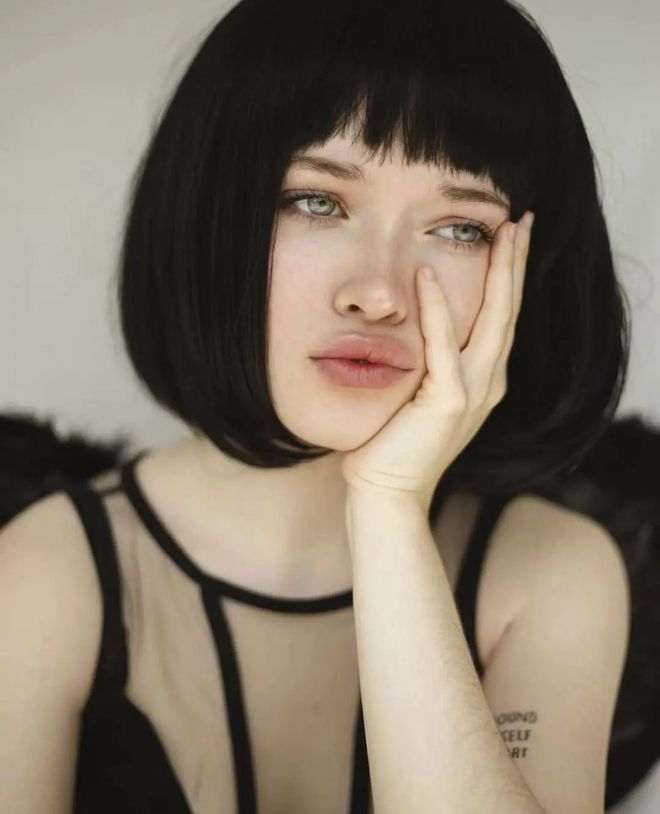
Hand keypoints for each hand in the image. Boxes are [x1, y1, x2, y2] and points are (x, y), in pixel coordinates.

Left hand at [340, 211, 534, 511]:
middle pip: (509, 311)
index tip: (512, 237)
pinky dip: (438, 310)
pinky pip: (443, 348)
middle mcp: (487, 382)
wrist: (387, 490)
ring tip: (502, 234)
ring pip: (494, 321)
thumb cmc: (394, 443)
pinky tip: (428, 275)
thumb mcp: (418, 393)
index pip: (502, 317)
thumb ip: (427, 359)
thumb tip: (408, 318)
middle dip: (515, 264)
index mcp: (482, 379)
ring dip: (498, 274)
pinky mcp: (447, 402)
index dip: (509, 277)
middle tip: (521, 220)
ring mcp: (473, 392)